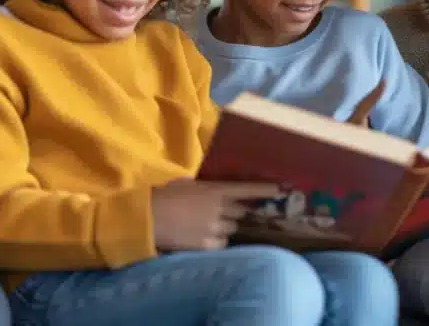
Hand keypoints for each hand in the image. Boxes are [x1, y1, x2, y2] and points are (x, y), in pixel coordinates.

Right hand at [151, 179, 280, 251]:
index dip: (265, 190)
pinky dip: (216, 242)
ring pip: (231, 229)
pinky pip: (221, 244)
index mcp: (215, 190)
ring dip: (225, 227)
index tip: (281, 189)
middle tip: (221, 213)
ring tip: (206, 226)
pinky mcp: (207, 245)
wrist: (147, 218)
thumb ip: (203, 187)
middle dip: (235, 213)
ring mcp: (214, 227)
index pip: (247, 190)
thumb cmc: (163, 196)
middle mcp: (220, 208)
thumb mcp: (185, 184)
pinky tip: (202, 238)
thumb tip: (211, 191)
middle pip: (241, 213)